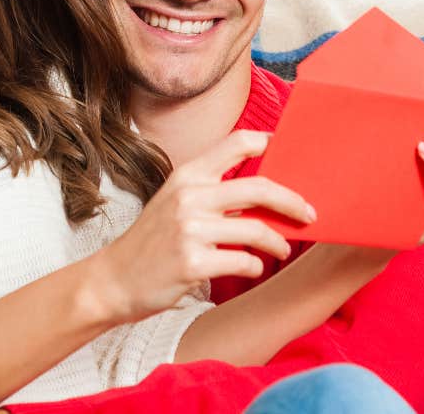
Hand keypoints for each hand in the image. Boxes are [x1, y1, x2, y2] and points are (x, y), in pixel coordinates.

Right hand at [94, 130, 315, 321]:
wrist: (115, 279)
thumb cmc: (152, 241)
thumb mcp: (174, 201)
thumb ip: (210, 189)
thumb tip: (262, 190)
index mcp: (187, 175)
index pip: (236, 143)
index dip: (267, 144)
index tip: (289, 154)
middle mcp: (189, 197)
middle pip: (259, 188)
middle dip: (292, 202)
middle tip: (309, 214)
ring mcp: (190, 230)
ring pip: (257, 230)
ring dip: (278, 243)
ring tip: (282, 250)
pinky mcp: (193, 263)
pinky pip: (244, 262)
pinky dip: (255, 266)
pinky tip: (252, 268)